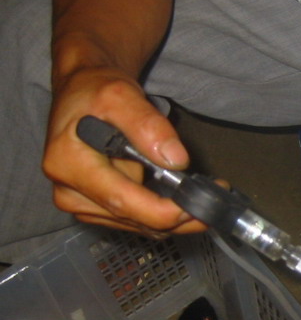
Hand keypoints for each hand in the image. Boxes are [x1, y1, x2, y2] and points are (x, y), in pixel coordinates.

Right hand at [44, 66, 204, 236]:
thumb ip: (148, 126)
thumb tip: (176, 160)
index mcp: (69, 166)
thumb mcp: (120, 96)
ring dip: (173, 217)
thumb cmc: (95, 93)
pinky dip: (162, 213)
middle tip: (213, 201)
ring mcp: (83, 205)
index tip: (198, 205)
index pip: (123, 202)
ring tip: (199, 195)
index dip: (164, 211)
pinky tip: (180, 199)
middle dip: (179, 216)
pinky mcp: (96, 210)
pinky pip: (138, 221)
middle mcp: (71, 193)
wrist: (82, 96)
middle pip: (135, 220)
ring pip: (140, 226)